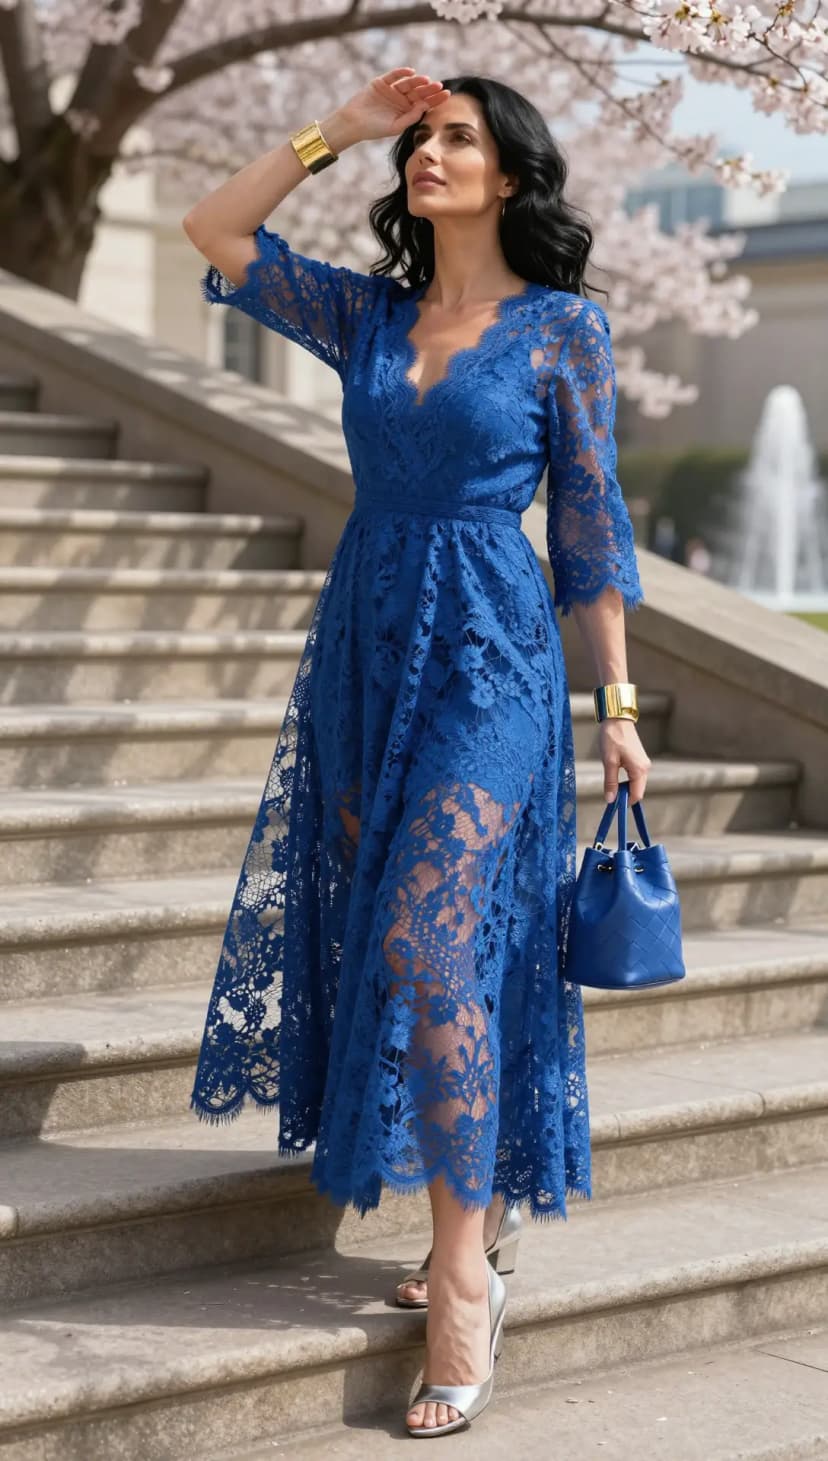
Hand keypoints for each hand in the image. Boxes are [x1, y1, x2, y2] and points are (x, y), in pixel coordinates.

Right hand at [335, 67, 451, 143]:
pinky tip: (411, 72)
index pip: (424, 103)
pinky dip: (402, 72)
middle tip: (439, 86)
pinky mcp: (381, 82)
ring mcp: (392, 90)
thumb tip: (425, 106)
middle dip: (429, 89)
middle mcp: (401, 99)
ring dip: (417, 81)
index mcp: (407, 111)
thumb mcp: (395, 127)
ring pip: (408, 83)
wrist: (353, 123)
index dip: (436, 99)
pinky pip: (394, 76)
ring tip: (426, 80)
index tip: (447, 94)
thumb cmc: (374, 129)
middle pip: (419, 92)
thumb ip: (411, 117)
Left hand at [598, 718, 650, 804]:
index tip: (613, 804)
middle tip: (609, 792)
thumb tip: (610, 799)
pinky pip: (635, 775)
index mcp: (639, 770)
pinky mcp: (639, 759)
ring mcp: (643, 763)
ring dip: (624, 786)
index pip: (637, 795)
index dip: (625, 802)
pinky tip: (615, 773)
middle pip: (637, 790)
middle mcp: (645, 768)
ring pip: (636, 783)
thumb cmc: (613, 738)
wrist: (617, 719)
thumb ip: (610, 782)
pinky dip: (626, 779)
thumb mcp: (609, 761)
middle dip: (624, 794)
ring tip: (610, 780)